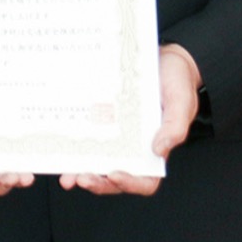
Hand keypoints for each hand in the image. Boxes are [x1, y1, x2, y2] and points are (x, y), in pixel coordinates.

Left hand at [59, 43, 201, 196]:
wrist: (164, 58)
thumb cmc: (177, 81)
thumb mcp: (181, 101)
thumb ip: (175, 127)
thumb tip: (159, 149)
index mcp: (155, 150)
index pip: (145, 180)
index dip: (129, 183)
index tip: (114, 175)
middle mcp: (132, 148)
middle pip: (113, 177)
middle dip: (97, 182)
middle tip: (79, 178)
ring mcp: (114, 136)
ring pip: (95, 161)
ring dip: (79, 171)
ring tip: (65, 175)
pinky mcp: (101, 120)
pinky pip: (86, 135)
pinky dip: (73, 144)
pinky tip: (59, 143)